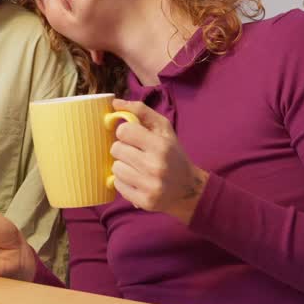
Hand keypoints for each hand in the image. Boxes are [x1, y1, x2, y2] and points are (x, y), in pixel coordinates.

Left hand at [108, 98, 207, 223]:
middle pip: (116, 149)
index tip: (133, 137)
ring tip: (137, 167)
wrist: (189, 189)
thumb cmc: (173, 154)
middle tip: (136, 154)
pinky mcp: (144, 201)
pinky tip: (137, 180)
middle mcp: (155, 166)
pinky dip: (123, 181)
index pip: (123, 131)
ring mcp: (149, 186)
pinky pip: (117, 185)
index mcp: (161, 145)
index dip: (125, 133)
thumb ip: (140, 111)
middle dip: (123, 149)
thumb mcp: (163, 128)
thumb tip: (114, 102)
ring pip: (115, 168)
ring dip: (122, 166)